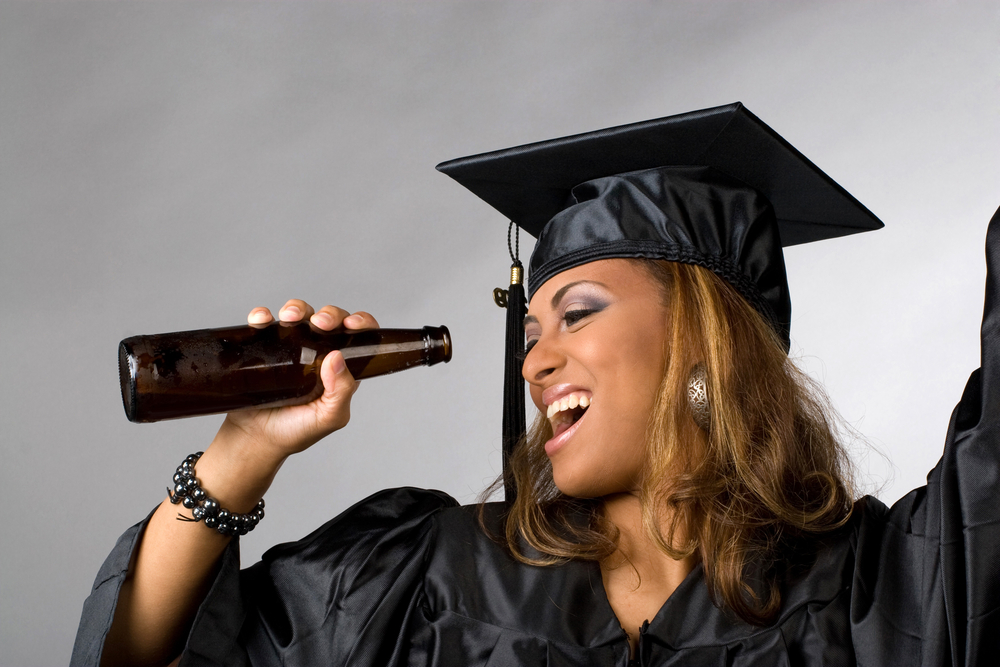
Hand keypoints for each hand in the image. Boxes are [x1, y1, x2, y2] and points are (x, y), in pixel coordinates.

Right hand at [216, 299, 380, 467]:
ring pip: (299, 314)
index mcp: (339, 368)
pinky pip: (264, 323)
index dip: (361, 324)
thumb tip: (338, 357)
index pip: (359, 337)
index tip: (352, 324)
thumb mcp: (328, 417)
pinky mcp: (263, 347)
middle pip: (329, 320)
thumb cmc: (295, 431)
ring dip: (297, 309)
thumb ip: (341, 392)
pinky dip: (263, 316)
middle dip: (329, 315)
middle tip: (320, 324)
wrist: (254, 440)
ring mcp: (290, 347)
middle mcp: (317, 353)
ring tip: (289, 319)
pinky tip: (262, 321)